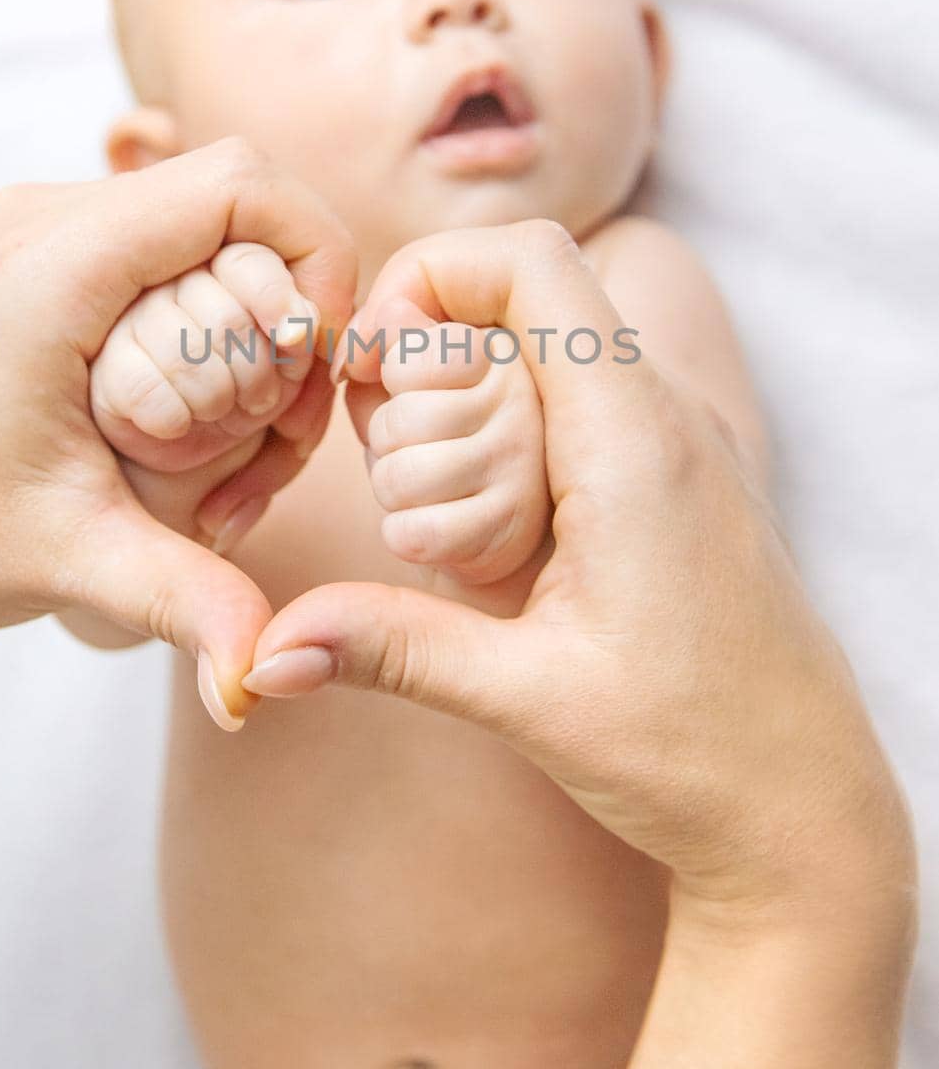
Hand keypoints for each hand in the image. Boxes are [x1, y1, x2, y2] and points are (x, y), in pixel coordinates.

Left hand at [0, 138, 355, 727]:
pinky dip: (218, 307)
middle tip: (291, 417)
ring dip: (261, 309)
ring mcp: (46, 227)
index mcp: (56, 265)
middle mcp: (49, 218)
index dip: (319, 254)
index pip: (239, 184)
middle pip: (241, 198)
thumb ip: (186, 600)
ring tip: (250, 428)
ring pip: (213, 219)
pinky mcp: (50, 252)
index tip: (322, 358)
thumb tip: (262, 681)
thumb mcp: (74, 561)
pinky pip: (172, 243)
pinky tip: (207, 403)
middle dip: (299, 296)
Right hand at [91, 241, 319, 472]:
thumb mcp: (294, 370)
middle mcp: (170, 285)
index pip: (251, 261)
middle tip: (259, 399)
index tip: (293, 341)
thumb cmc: (249, 399)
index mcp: (221, 268)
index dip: (280, 302)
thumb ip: (308, 341)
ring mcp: (130, 323)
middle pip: (226, 318)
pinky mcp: (105, 370)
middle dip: (257, 373)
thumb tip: (302, 329)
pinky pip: (146, 389)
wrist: (191, 450)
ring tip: (220, 411)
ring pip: (187, 354)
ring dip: (219, 400)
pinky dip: (176, 419)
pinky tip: (180, 423)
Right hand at [243, 221, 914, 923]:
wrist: (804, 805)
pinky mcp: (677, 473)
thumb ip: (392, 649)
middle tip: (382, 447)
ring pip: (553, 342)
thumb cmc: (691, 752)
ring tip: (431, 496)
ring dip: (471, 387)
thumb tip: (264, 653)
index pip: (533, 263)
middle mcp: (667, 414)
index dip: (429, 276)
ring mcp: (681, 439)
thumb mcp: (527, 698)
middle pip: (529, 294)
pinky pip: (582, 394)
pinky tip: (490, 522)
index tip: (367, 364)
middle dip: (432, 344)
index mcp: (635, 438)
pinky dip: (513, 422)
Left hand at [346, 295, 550, 587]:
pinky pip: (415, 534)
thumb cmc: (441, 437)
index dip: (389, 378)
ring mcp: (520, 468)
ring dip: (392, 489)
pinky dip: (403, 534)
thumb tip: (361, 349)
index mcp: (499, 351)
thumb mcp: (410, 376)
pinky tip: (431, 522)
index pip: (408, 355)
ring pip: (399, 478)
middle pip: (397, 421)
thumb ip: (384, 342)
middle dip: (385, 442)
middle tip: (418, 447)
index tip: (407, 386)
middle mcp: (522, 404)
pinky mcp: (509, 530)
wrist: (496, 523)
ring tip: (424, 484)